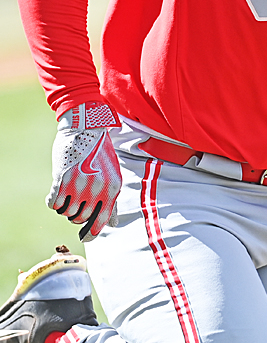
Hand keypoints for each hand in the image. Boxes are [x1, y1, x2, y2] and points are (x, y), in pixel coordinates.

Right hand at [47, 101, 121, 241]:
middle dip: (76, 214)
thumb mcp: (113, 175)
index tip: (85, 237)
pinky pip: (54, 204)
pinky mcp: (62, 179)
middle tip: (76, 202)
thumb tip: (112, 224)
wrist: (86, 129)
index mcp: (112, 189)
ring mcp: (79, 185)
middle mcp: (96, 189)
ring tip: (69, 194)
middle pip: (80, 218)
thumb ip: (112, 201)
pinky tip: (58, 191)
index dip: (91, 234)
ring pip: (66, 212)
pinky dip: (54, 201)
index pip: (100, 223)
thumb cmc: (101, 153)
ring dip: (65, 207)